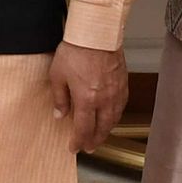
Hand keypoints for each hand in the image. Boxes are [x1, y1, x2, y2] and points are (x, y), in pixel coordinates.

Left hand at [48, 40, 129, 155]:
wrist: (97, 34)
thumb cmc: (75, 51)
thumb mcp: (57, 76)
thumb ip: (60, 98)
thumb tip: (60, 115)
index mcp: (87, 100)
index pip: (83, 129)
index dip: (78, 141)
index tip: (74, 148)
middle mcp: (104, 100)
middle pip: (102, 128)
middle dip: (95, 140)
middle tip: (89, 148)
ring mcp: (116, 92)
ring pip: (114, 119)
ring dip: (106, 130)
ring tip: (100, 136)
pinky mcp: (123, 83)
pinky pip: (121, 106)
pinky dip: (116, 116)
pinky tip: (111, 117)